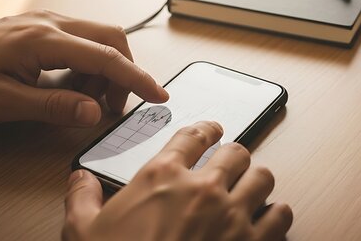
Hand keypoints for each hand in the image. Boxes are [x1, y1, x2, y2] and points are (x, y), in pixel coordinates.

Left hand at [0, 10, 167, 125]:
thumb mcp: (6, 102)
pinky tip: (71, 85)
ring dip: (105, 70)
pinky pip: (83, 42)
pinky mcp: (46, 27)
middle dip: (124, 72)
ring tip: (84, 99)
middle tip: (112, 106)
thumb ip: (54, 105)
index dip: (136, 78)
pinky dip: (90, 65)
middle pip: (111, 38)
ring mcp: (49, 22)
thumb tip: (94, 112)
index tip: (158, 95)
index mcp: (44, 39)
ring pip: (100, 39)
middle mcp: (52, 23)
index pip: (106, 56)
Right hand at [63, 121, 292, 240]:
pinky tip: (267, 219)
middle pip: (236, 152)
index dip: (206, 129)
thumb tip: (80, 179)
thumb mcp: (83, 231)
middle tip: (230, 165)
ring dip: (256, 182)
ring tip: (250, 190)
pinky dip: (276, 214)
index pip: (193, 136)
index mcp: (162, 176)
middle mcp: (201, 188)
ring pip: (263, 177)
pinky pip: (280, 214)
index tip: (212, 130)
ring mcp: (230, 215)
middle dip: (233, 157)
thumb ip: (83, 198)